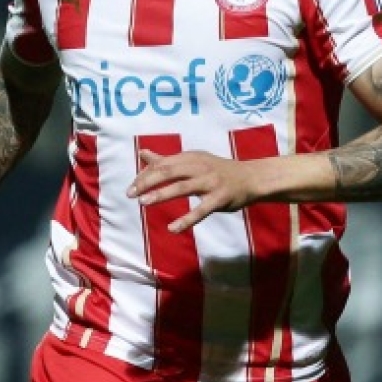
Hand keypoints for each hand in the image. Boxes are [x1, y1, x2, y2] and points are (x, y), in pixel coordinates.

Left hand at [126, 149, 256, 232]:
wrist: (250, 177)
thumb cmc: (217, 170)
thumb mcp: (193, 161)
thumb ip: (167, 160)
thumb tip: (142, 153)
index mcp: (190, 157)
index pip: (162, 165)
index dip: (144, 176)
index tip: (131, 188)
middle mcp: (199, 167)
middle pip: (168, 172)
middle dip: (147, 182)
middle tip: (131, 194)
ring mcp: (210, 182)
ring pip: (182, 187)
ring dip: (161, 194)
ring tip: (143, 203)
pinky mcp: (220, 198)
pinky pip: (201, 210)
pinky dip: (186, 219)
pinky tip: (173, 229)